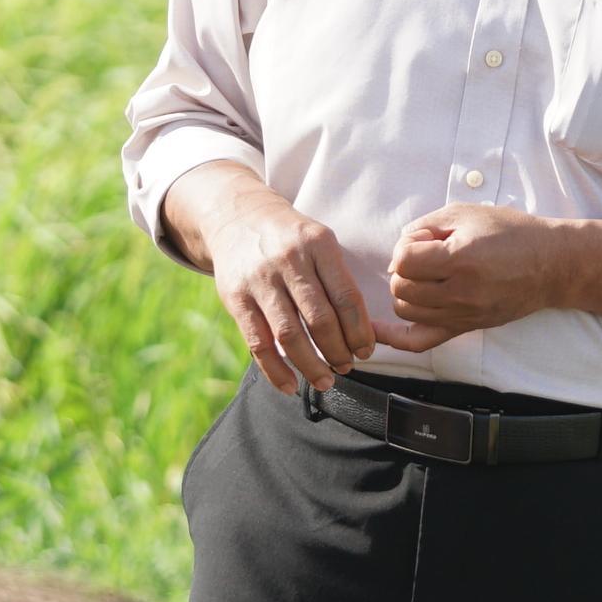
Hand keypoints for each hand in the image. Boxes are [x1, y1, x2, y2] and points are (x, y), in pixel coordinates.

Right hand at [160, 163, 376, 393]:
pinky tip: (290, 385)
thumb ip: (338, 279)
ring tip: (326, 381)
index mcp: (318, 244)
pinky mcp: (235, 297)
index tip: (366, 351)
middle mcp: (288, 260)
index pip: (346, 296)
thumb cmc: (290, 238)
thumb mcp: (319, 241)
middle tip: (347, 367)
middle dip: (338, 351)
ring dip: (311, 366)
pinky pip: (258, 342)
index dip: (360, 331)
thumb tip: (365, 331)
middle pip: (320, 319)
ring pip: (289, 335)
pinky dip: (275, 370)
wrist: (237, 216)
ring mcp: (259, 279)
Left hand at [383, 203, 601, 344]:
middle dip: (404, 269)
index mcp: (461, 260)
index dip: (407, 247)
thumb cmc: (512, 233)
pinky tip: (376, 330)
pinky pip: (419, 342)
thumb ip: (426, 226)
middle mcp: (460, 293)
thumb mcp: (467, 212)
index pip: (404, 261)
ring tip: (425, 277)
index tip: (425, 241)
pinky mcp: (466, 328)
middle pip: (400, 288)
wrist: (550, 265)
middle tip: (425, 257)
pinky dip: (393, 338)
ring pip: (406, 310)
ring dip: (405, 291)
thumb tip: (400, 250)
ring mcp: (462, 315)